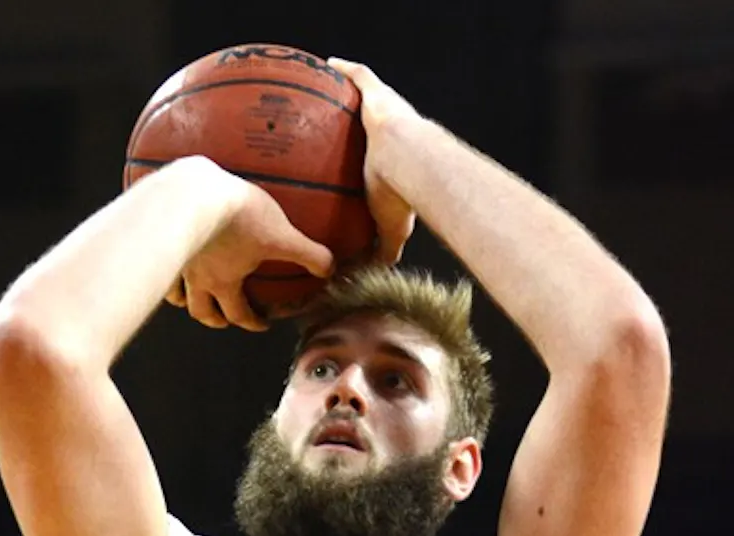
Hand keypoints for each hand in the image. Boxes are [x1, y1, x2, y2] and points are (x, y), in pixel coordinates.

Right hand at [163, 160, 334, 330]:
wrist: (195, 191)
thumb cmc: (238, 215)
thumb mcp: (282, 234)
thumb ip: (308, 253)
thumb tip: (330, 269)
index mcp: (225, 282)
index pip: (238, 313)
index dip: (252, 322)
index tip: (262, 323)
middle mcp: (198, 278)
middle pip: (203, 311)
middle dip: (215, 319)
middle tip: (224, 318)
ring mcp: (178, 261)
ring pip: (177, 293)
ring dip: (187, 300)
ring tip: (193, 297)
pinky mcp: (163, 239)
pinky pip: (162, 263)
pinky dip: (167, 273)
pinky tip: (172, 264)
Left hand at [328, 58, 420, 264]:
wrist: (409, 162)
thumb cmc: (402, 195)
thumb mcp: (390, 228)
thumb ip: (383, 248)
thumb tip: (371, 274)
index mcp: (394, 161)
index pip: (380, 156)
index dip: (372, 154)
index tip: (357, 158)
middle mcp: (392, 133)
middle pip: (372, 124)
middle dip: (360, 121)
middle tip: (334, 127)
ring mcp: (386, 110)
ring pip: (365, 95)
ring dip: (351, 90)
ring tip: (323, 91)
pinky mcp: (378, 93)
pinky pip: (360, 75)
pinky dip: (346, 68)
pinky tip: (329, 64)